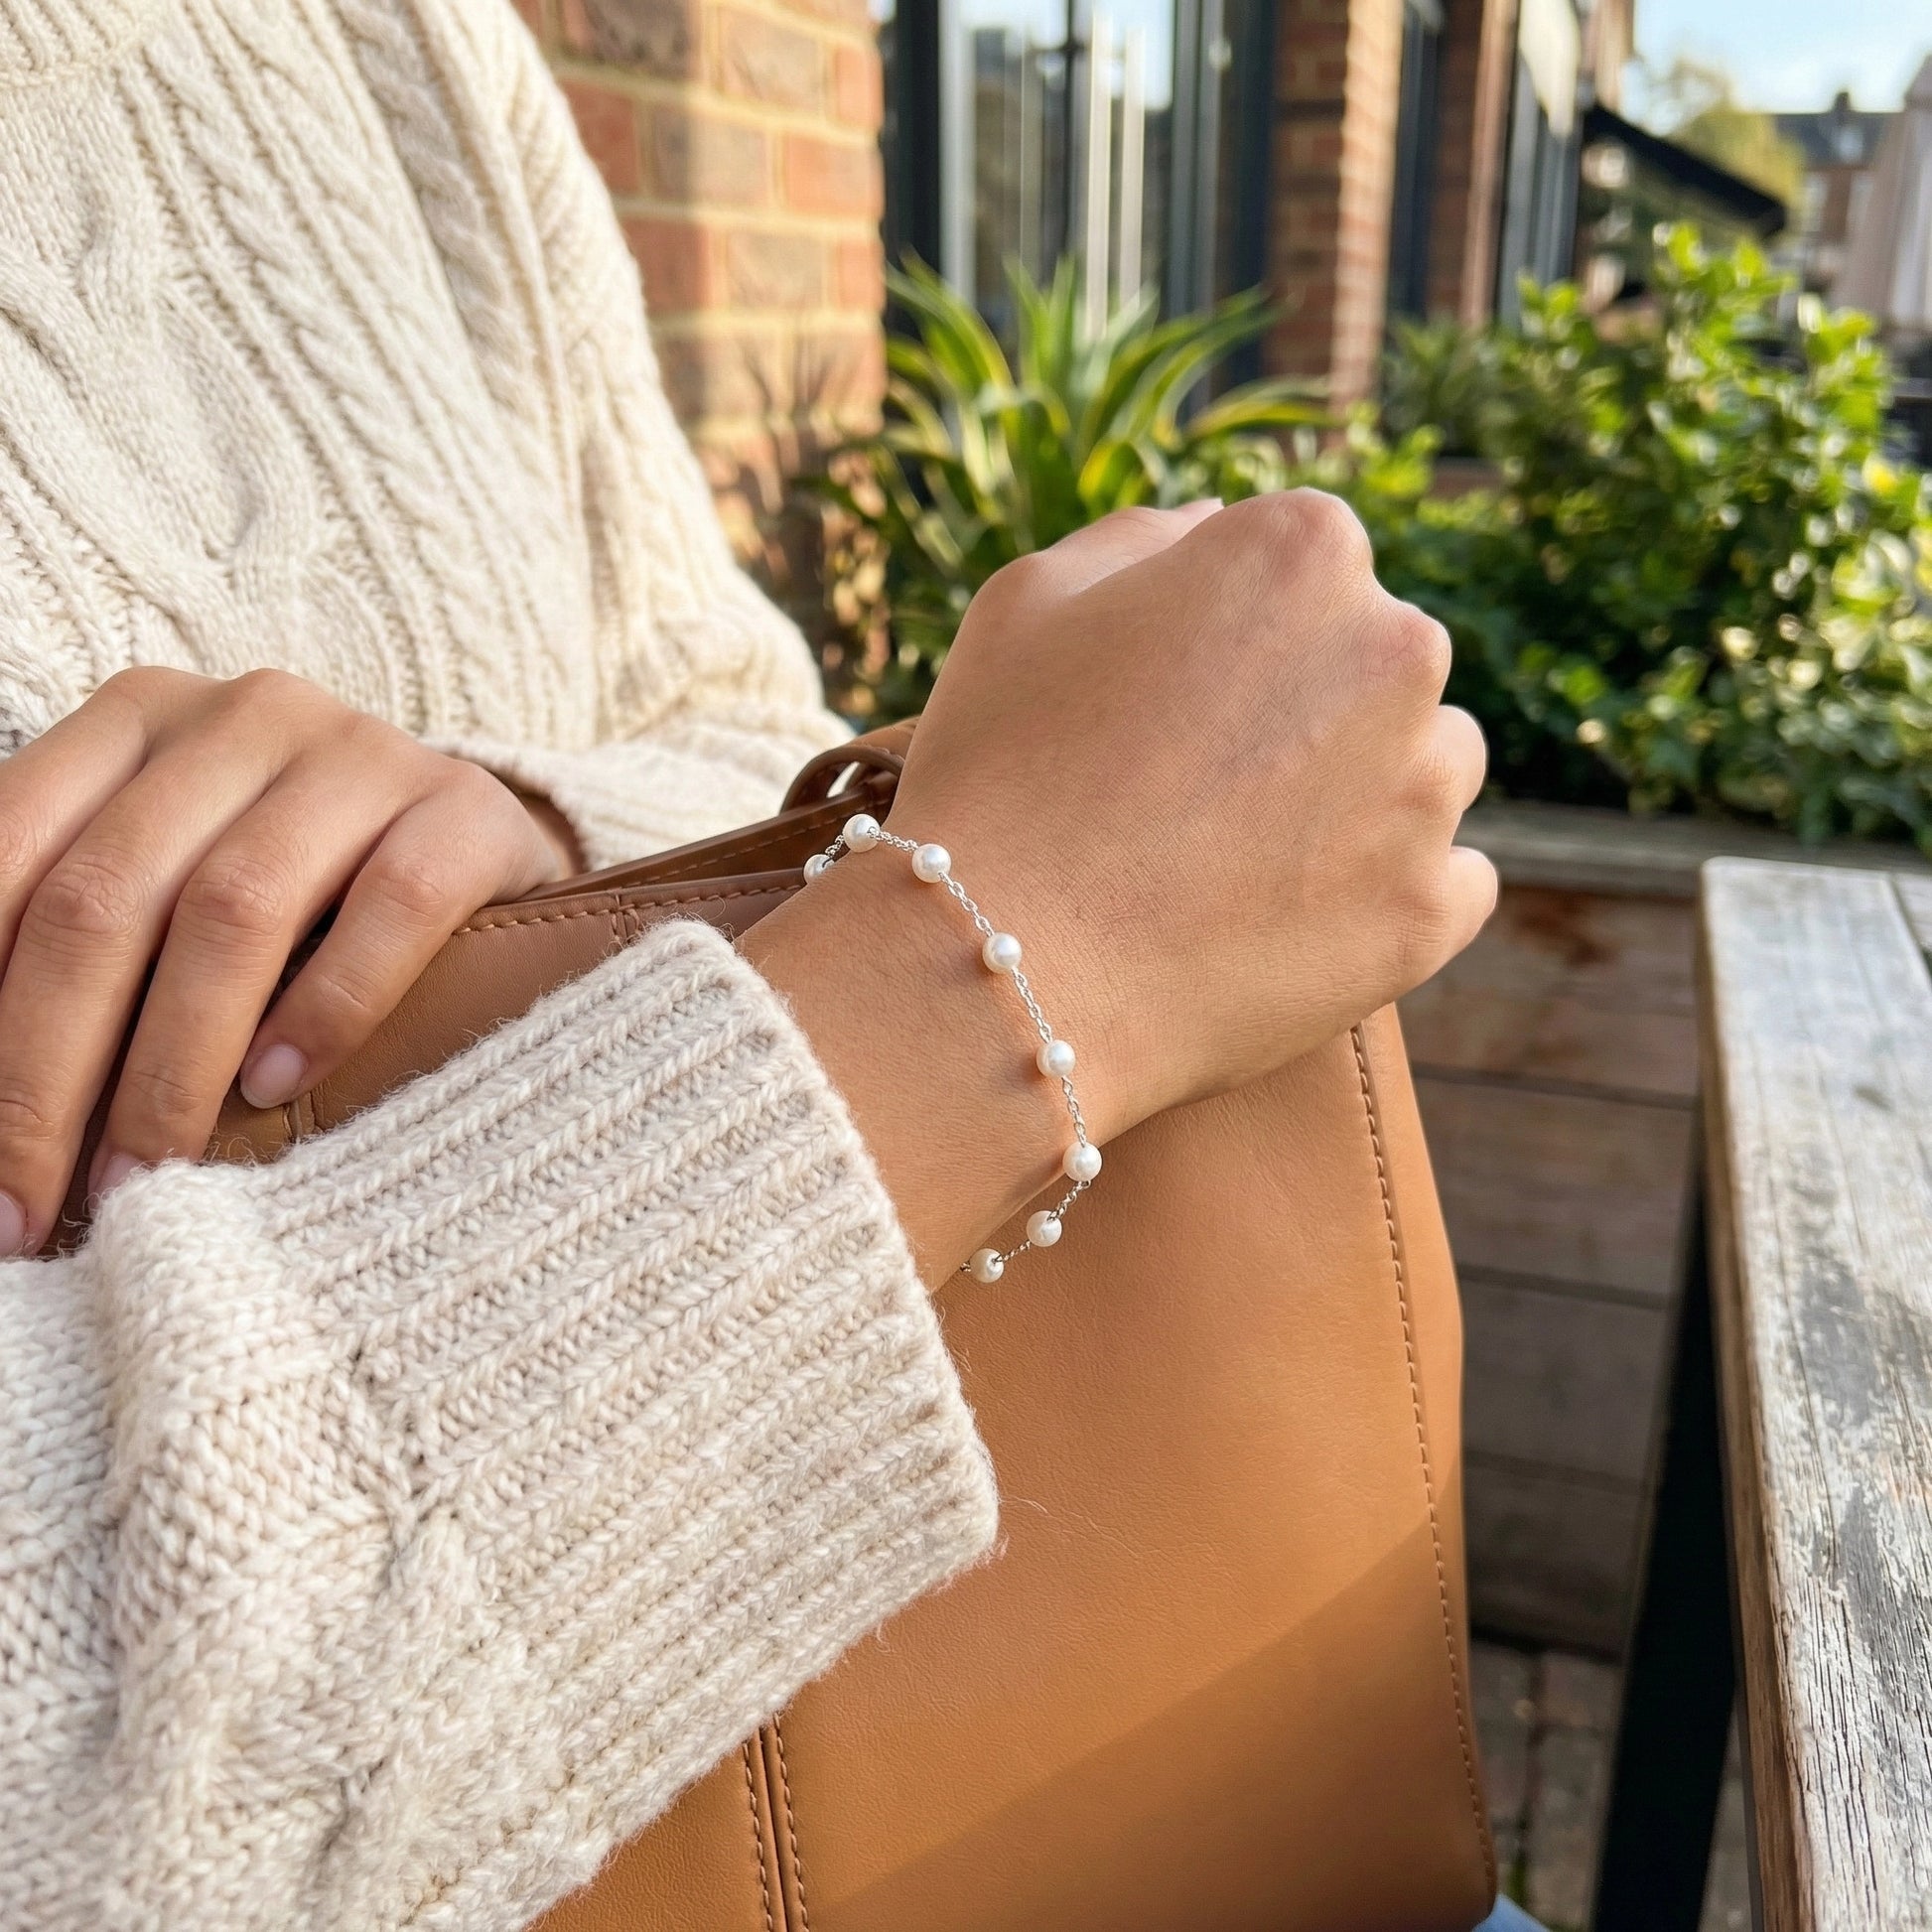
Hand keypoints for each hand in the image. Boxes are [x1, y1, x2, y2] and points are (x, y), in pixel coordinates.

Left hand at [0, 667, 568, 1253]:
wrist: (484, 853)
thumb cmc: (303, 900)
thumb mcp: (169, 889)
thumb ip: (84, 949)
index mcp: (135, 718)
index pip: (8, 851)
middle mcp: (242, 715)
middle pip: (105, 896)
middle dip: (44, 1073)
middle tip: (28, 1213)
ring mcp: (363, 752)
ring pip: (234, 907)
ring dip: (171, 1066)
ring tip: (144, 1177)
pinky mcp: (467, 809)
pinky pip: (391, 908)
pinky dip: (325, 1009)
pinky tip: (277, 1090)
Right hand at [746, 494, 1493, 1270]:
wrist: (999, 966)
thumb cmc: (997, 771)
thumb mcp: (1031, 600)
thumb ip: (1145, 539)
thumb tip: (1216, 526)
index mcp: (1304, 550)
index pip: (1311, 566)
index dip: (1236, 636)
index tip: (1176, 699)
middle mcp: (1397, 649)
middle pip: (1383, 662)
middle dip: (1315, 709)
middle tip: (1201, 789)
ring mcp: (1426, 788)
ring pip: (1431, 768)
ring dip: (1367, 797)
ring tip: (1246, 860)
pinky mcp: (1431, 911)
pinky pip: (1449, 885)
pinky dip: (1389, 900)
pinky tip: (1295, 921)